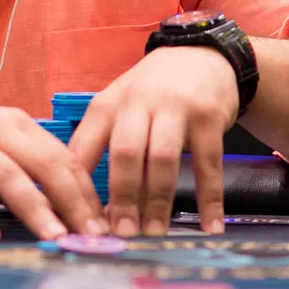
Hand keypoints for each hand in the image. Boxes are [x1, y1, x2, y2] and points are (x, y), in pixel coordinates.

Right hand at [0, 86, 107, 242]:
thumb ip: (16, 160)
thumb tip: (57, 200)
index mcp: (12, 122)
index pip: (62, 157)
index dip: (87, 191)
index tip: (104, 224)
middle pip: (45, 164)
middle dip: (74, 202)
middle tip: (92, 237)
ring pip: (8, 175)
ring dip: (35, 208)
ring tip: (55, 237)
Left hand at [69, 47, 238, 236]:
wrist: (201, 54)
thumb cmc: (152, 91)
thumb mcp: (118, 107)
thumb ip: (102, 148)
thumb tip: (94, 207)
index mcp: (108, 106)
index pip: (84, 148)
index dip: (79, 187)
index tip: (80, 222)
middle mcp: (139, 103)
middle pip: (125, 153)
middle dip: (122, 198)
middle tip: (122, 234)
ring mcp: (176, 108)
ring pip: (163, 158)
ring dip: (158, 201)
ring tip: (154, 234)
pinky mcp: (209, 116)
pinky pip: (208, 164)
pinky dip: (210, 198)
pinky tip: (209, 225)